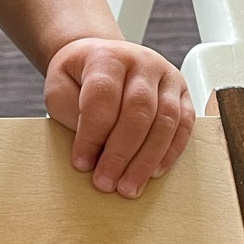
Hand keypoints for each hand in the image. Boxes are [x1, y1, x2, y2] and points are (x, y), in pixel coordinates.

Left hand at [44, 37, 194, 196]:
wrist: (103, 58)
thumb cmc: (80, 77)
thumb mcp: (59, 88)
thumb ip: (71, 113)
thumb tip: (91, 149)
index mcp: (108, 56)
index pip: (103, 95)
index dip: (92, 134)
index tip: (81, 163)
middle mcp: (143, 62)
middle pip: (138, 110)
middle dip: (121, 153)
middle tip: (106, 182)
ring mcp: (167, 76)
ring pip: (165, 120)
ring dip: (146, 159)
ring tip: (129, 186)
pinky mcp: (183, 93)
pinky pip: (184, 125)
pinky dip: (170, 152)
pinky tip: (153, 172)